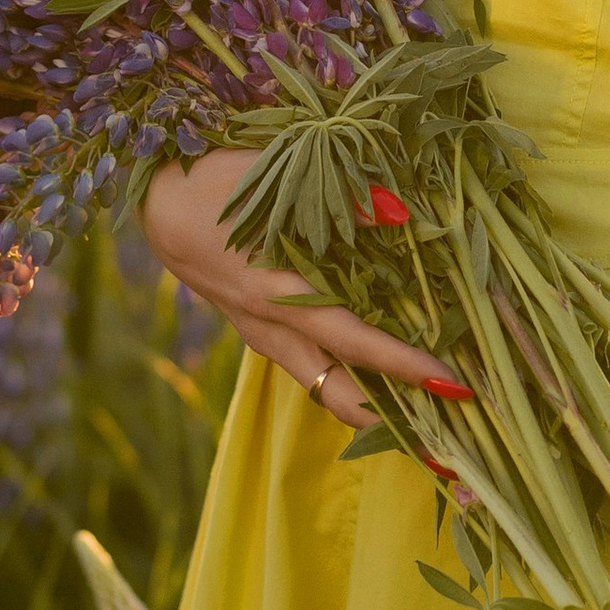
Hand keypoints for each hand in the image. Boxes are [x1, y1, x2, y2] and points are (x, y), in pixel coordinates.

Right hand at [141, 148, 465, 434]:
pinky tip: (384, 363)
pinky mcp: (261, 330)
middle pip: (339, 396)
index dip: (403, 366)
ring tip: (428, 406)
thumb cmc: (217, 183)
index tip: (452, 384)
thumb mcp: (277, 180)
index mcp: (276, 295)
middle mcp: (272, 330)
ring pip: (324, 388)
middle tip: (449, 429)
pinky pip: (311, 365)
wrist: (156, 200)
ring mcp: (264, 336)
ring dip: (373, 402)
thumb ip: (341, 200)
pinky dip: (349, 373)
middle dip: (395, 420)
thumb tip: (401, 213)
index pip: (354, 343)